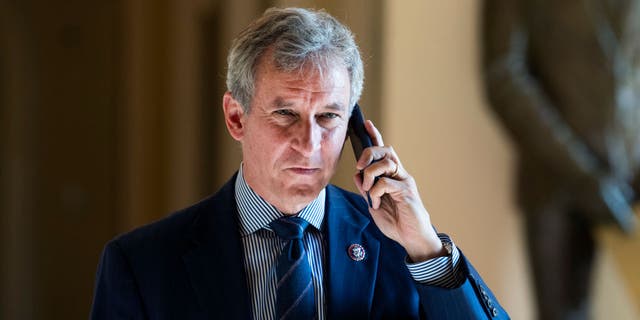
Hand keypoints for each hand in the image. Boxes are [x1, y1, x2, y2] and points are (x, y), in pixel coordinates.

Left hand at [353, 120, 445, 261]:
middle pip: (386, 150)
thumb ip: (366, 189)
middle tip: (359, 166)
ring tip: (368, 193)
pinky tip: (374, 204)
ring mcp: (405, 182)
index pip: (384, 151)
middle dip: (369, 153)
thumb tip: (357, 174)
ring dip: (369, 176)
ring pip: (385, 163)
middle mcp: (400, 175)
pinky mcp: (407, 192)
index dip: (375, 136)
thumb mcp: (373, 204)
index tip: (366, 124)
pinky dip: (374, 193)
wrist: (412, 239)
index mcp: (392, 176)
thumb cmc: (396, 222)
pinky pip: (385, 183)